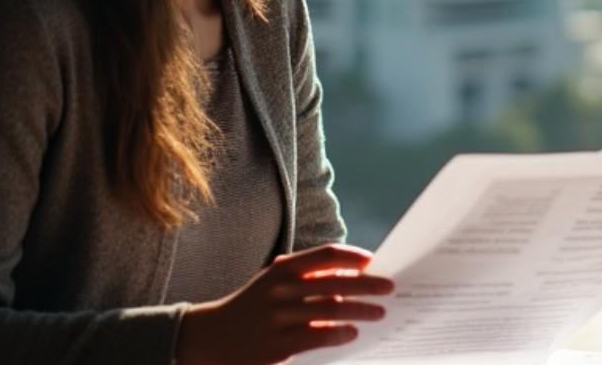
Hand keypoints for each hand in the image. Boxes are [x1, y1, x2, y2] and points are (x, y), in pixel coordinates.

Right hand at [175, 243, 395, 364]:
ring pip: (330, 311)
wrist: (211, 337)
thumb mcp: (274, 283)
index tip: (373, 261)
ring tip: (379, 312)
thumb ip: (307, 278)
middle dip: (367, 285)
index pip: (325, 255)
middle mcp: (280, 291)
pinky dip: (339, 333)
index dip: (352, 256)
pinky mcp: (276, 345)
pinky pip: (316, 337)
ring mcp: (278, 318)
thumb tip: (354, 276)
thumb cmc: (254, 306)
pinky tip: (353, 333)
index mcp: (282, 270)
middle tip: (390, 288)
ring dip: (360, 310)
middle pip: (334, 283)